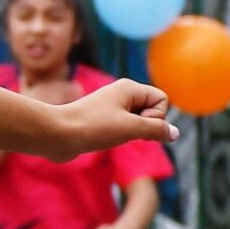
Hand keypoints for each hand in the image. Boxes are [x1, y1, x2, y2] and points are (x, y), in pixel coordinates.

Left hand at [45, 78, 175, 160]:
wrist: (55, 135)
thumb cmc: (91, 127)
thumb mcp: (130, 128)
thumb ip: (156, 129)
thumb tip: (175, 133)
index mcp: (129, 88)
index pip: (161, 99)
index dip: (156, 116)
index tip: (137, 124)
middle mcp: (121, 94)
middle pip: (151, 110)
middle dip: (146, 125)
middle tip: (126, 132)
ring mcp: (110, 108)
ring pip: (138, 121)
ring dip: (133, 132)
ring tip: (113, 136)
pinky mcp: (100, 122)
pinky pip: (123, 128)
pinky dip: (121, 136)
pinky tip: (107, 140)